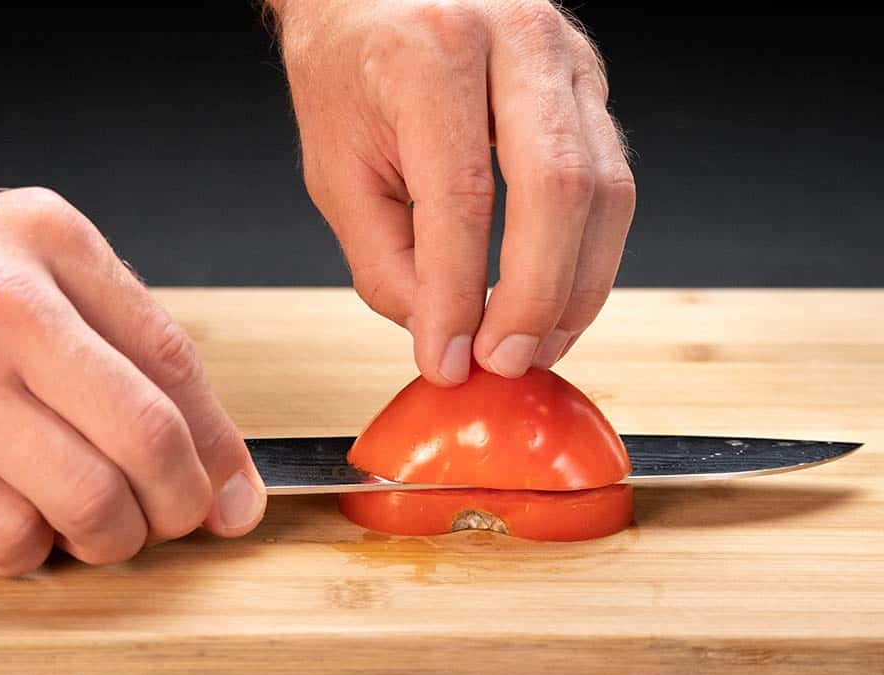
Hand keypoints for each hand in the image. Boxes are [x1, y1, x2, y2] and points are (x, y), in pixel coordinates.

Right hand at [0, 171, 266, 574]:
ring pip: (90, 497)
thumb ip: (93, 318)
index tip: (234, 488)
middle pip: (148, 434)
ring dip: (113, 538)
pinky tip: (21, 533)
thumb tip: (181, 417)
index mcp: (50, 244)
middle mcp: (10, 305)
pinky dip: (33, 553)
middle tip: (179, 523)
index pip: (174, 358)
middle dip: (183, 503)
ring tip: (100, 533)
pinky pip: (10, 533)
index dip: (219, 440)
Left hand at [273, 0, 635, 383]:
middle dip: (538, 296)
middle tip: (508, 360)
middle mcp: (511, 37)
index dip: (460, 294)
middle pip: (559, 187)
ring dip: (579, 287)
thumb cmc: (348, 73)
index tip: (449, 359)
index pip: (461, 195)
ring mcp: (565, 54)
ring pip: (606, 189)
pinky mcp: (590, 82)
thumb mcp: (337, 172)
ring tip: (539, 345)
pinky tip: (560, 298)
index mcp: (428, 52)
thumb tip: (444, 337)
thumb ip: (386, 262)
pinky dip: (591, 254)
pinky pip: (613, 181)